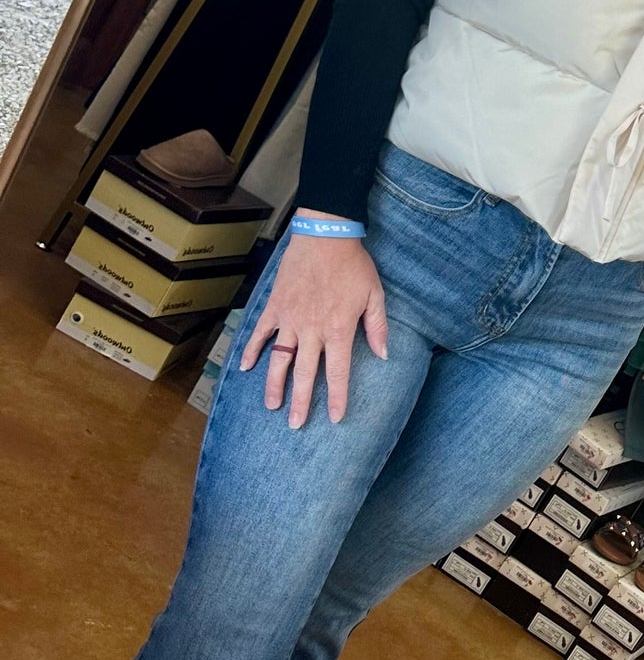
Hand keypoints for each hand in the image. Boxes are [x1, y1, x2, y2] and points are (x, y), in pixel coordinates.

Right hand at [239, 230, 387, 427]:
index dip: (338, 397)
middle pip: (306, 374)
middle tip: (296, 425)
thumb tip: (383, 355)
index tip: (336, 419)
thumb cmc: (353, 265)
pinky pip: (260, 333)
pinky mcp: (275, 307)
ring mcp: (290, 319)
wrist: (325, 235)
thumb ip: (377, 328)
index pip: (338, 372)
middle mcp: (312, 330)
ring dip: (274, 385)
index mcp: (339, 330)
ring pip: (279, 360)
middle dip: (302, 402)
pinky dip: (251, 350)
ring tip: (272, 406)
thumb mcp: (375, 295)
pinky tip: (245, 368)